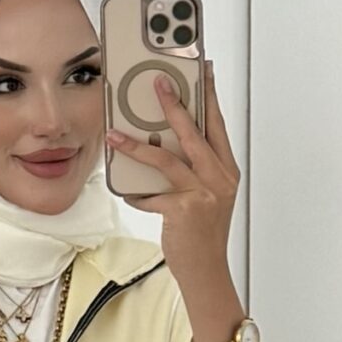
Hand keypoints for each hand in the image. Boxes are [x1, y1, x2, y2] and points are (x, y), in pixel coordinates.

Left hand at [104, 57, 239, 304]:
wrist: (207, 271)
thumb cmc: (203, 233)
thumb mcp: (207, 195)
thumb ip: (193, 169)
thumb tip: (161, 143)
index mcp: (227, 170)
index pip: (217, 124)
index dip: (209, 95)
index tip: (202, 69)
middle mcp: (219, 178)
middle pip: (194, 132)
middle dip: (174, 104)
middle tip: (158, 82)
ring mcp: (204, 195)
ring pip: (167, 160)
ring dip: (137, 146)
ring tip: (115, 134)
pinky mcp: (184, 211)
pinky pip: (152, 195)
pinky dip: (137, 194)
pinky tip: (127, 193)